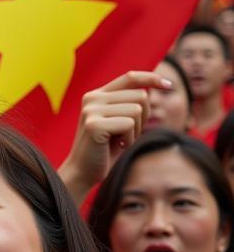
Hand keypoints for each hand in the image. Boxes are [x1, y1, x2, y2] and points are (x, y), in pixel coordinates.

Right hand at [59, 70, 169, 194]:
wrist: (82, 173)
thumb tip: (153, 87)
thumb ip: (128, 103)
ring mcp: (91, 111)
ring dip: (136, 130)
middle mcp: (92, 99)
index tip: (168, 85)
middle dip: (143, 118)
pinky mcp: (94, 125)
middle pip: (140, 96)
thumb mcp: (118, 122)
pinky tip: (117, 147)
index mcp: (96, 96)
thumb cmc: (104, 150)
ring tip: (121, 141)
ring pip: (137, 110)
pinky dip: (129, 139)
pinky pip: (129, 124)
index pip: (130, 77)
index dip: (151, 78)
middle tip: (128, 135)